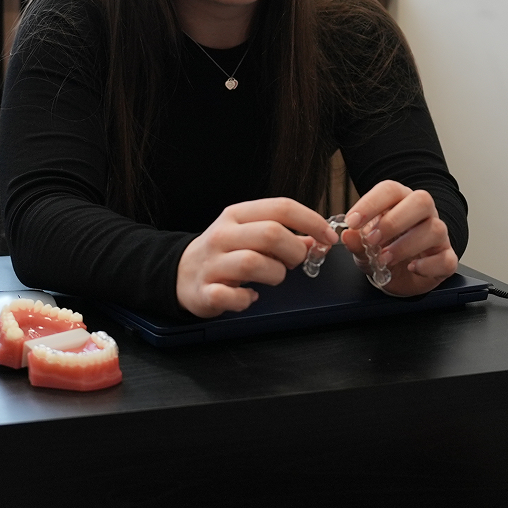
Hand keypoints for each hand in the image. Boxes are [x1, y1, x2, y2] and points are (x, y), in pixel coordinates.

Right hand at [177, 198, 338, 317]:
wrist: (180, 272)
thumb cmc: (223, 251)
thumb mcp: (248, 232)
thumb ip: (281, 232)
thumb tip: (315, 238)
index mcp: (237, 215)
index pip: (281, 207)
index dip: (311, 221)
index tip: (328, 236)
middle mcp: (223, 234)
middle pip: (270, 234)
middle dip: (294, 251)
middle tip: (295, 261)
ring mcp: (212, 263)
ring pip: (253, 263)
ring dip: (275, 274)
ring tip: (273, 278)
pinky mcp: (205, 291)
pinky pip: (231, 296)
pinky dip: (246, 300)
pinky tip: (249, 297)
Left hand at [340, 181, 456, 296]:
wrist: (399, 276)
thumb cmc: (383, 251)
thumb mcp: (364, 247)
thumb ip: (357, 241)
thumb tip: (347, 235)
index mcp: (401, 201)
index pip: (391, 190)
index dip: (371, 203)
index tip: (352, 221)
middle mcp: (423, 213)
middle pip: (421, 201)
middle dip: (394, 221)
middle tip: (372, 240)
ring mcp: (439, 235)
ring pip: (435, 229)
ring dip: (406, 245)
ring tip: (384, 259)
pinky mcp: (446, 258)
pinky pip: (446, 258)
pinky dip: (427, 265)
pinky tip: (411, 268)